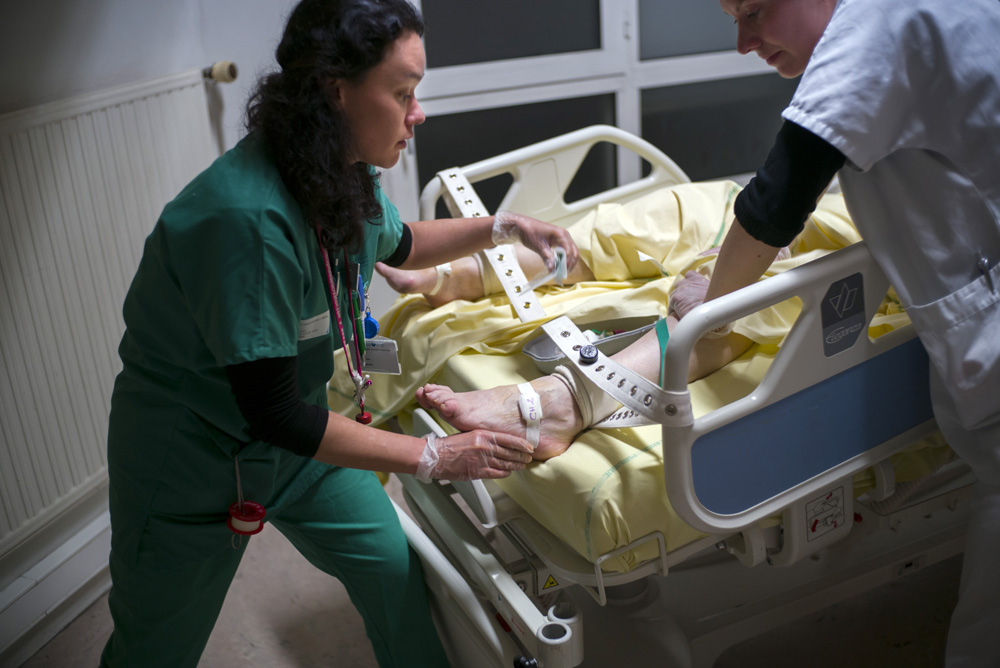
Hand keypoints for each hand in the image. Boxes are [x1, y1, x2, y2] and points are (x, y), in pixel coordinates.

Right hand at [415, 430, 533, 481]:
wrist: (436, 456)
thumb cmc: (450, 446)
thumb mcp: (469, 435)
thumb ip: (484, 438)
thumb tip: (496, 442)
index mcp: (482, 434)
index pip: (508, 439)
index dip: (522, 444)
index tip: (529, 446)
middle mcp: (484, 447)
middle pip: (510, 452)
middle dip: (521, 456)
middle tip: (528, 457)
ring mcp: (482, 460)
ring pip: (506, 464)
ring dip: (516, 465)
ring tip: (521, 465)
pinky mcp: (478, 472)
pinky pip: (497, 473)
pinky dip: (505, 473)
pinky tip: (508, 472)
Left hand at [492, 210, 579, 272]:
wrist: (521, 226)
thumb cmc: (529, 232)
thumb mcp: (538, 246)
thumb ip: (547, 257)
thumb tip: (552, 269)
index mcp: (561, 234)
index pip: (569, 251)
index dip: (567, 263)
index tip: (561, 272)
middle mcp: (564, 235)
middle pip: (574, 253)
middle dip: (570, 264)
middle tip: (562, 275)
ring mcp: (563, 238)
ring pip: (571, 253)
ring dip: (568, 263)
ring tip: (560, 272)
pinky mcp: (559, 242)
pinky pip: (566, 252)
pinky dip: (564, 260)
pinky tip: (558, 266)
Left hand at [668, 270, 732, 337]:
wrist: (712, 311)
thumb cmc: (716, 304)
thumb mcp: (714, 292)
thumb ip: (708, 290)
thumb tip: (706, 296)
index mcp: (699, 279)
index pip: (690, 275)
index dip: (689, 283)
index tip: (691, 291)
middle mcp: (689, 281)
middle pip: (680, 285)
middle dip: (683, 293)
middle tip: (688, 303)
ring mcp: (681, 289)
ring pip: (674, 296)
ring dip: (678, 302)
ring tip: (683, 311)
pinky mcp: (676, 298)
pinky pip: (671, 306)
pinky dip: (674, 311)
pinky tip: (679, 317)